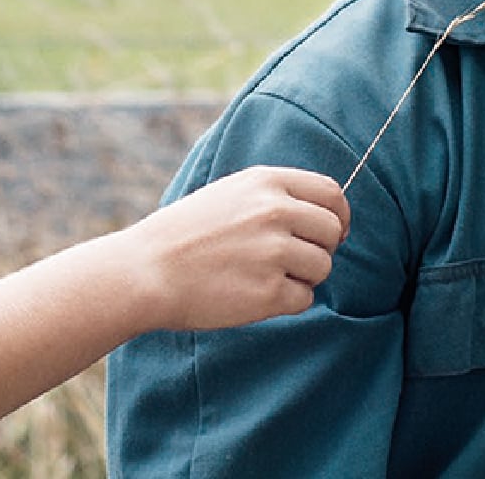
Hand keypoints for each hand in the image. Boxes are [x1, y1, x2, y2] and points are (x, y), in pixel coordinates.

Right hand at [115, 165, 348, 331]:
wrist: (146, 271)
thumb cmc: (184, 234)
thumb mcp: (229, 194)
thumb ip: (274, 197)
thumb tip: (326, 217)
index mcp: (265, 182)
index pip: (330, 193)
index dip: (338, 215)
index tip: (330, 232)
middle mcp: (274, 211)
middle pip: (331, 231)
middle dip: (319, 249)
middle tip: (289, 261)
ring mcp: (273, 252)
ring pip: (322, 267)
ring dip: (302, 277)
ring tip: (262, 276)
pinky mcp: (269, 292)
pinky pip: (304, 299)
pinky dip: (284, 302)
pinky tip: (252, 294)